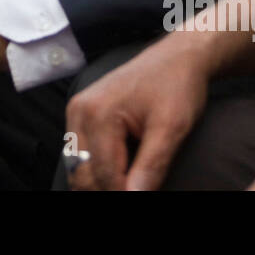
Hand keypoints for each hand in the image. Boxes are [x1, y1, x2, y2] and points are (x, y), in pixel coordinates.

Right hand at [64, 35, 212, 190]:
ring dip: (100, 183)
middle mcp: (80, 112)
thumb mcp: (172, 127)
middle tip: (138, 188)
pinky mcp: (81, 115)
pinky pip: (80, 156)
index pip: (103, 175)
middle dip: (108, 190)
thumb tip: (134, 197)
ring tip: (131, 182)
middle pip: (83, 175)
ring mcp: (77, 113)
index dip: (124, 194)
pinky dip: (97, 171)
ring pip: (77, 169)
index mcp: (98, 113)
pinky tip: (121, 173)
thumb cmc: (176, 86)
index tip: (146, 194)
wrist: (175, 58)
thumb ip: (152, 165)